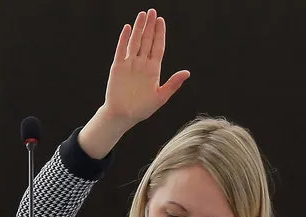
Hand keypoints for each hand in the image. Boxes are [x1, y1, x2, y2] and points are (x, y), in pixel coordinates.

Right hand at [104, 8, 189, 126]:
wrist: (123, 115)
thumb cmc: (143, 108)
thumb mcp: (161, 96)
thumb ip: (173, 83)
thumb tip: (187, 72)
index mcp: (153, 70)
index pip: (158, 47)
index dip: (160, 34)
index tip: (161, 21)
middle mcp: (142, 64)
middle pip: (147, 41)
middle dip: (150, 26)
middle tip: (153, 11)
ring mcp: (129, 64)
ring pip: (135, 42)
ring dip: (139, 28)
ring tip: (143, 14)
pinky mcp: (117, 67)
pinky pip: (121, 50)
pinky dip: (124, 39)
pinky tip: (128, 28)